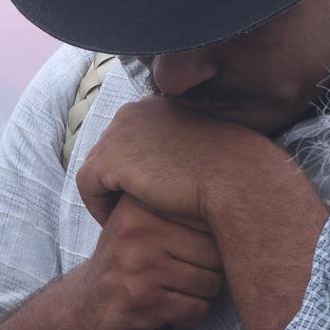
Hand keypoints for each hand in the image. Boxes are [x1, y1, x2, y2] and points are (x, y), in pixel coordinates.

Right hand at [65, 196, 225, 329]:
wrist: (85, 306)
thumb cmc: (129, 265)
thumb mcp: (144, 225)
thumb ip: (183, 211)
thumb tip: (247, 207)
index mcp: (142, 206)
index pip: (211, 220)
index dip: (210, 244)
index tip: (187, 251)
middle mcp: (137, 230)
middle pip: (216, 253)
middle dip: (207, 273)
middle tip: (177, 276)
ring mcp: (137, 265)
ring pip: (209, 284)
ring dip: (197, 297)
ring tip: (169, 292)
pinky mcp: (141, 300)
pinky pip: (194, 310)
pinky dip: (186, 318)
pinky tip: (163, 311)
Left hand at [76, 97, 268, 230]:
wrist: (240, 182)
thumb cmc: (238, 173)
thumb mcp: (211, 151)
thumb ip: (187, 151)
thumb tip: (180, 167)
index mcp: (161, 104)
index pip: (133, 136)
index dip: (136, 166)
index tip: (149, 193)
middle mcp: (135, 110)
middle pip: (111, 150)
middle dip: (118, 179)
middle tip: (129, 209)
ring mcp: (119, 132)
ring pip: (98, 168)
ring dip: (109, 194)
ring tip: (124, 220)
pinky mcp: (109, 158)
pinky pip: (88, 186)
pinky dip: (99, 206)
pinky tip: (117, 225)